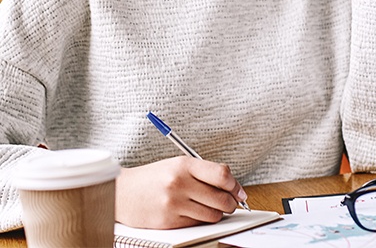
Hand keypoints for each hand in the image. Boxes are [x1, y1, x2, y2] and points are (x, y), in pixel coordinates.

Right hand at [115, 156, 247, 228]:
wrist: (124, 192)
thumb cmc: (154, 178)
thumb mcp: (177, 165)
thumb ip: (204, 173)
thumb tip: (233, 188)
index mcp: (184, 164)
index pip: (222, 175)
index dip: (235, 185)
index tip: (239, 191)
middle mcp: (179, 183)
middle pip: (221, 198)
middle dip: (231, 203)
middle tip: (230, 202)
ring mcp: (174, 204)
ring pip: (213, 215)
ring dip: (216, 213)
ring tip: (208, 206)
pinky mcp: (170, 222)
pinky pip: (198, 224)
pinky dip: (200, 220)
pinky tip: (192, 212)